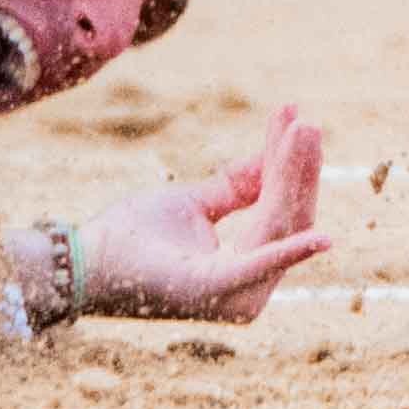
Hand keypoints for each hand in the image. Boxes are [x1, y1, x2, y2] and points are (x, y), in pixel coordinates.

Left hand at [84, 105, 331, 322]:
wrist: (87, 260)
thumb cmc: (134, 236)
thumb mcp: (195, 202)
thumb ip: (237, 188)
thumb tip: (271, 157)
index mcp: (245, 268)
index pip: (279, 208)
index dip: (289, 164)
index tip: (294, 116)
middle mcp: (249, 286)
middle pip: (286, 216)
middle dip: (298, 167)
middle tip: (307, 121)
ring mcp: (234, 292)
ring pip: (277, 224)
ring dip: (292, 177)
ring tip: (303, 133)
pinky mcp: (214, 290)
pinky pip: (259, 266)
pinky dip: (291, 252)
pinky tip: (321, 238)